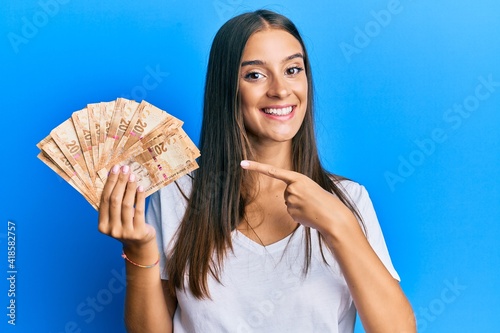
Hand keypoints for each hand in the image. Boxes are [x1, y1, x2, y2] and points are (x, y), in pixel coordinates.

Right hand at [98, 164, 155, 250]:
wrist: (139, 244)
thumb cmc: (126, 225)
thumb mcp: (116, 217)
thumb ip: (113, 202)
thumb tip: (114, 175)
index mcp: (102, 225)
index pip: (104, 200)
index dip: (109, 183)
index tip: (114, 169)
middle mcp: (112, 230)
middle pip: (114, 201)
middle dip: (119, 182)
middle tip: (124, 168)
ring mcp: (125, 232)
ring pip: (126, 205)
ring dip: (129, 187)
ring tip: (132, 175)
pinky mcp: (138, 232)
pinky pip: (139, 210)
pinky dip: (139, 197)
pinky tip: (141, 187)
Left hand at [240, 160, 355, 234]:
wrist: (333, 216)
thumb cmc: (324, 201)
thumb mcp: (310, 188)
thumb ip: (297, 189)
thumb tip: (287, 200)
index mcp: (298, 177)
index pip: (273, 171)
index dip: (256, 167)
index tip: (242, 163)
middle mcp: (292, 188)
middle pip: (286, 192)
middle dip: (296, 197)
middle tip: (311, 200)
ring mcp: (291, 201)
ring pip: (288, 203)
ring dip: (298, 206)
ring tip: (311, 207)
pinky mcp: (291, 212)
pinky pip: (290, 212)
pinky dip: (299, 214)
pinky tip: (309, 214)